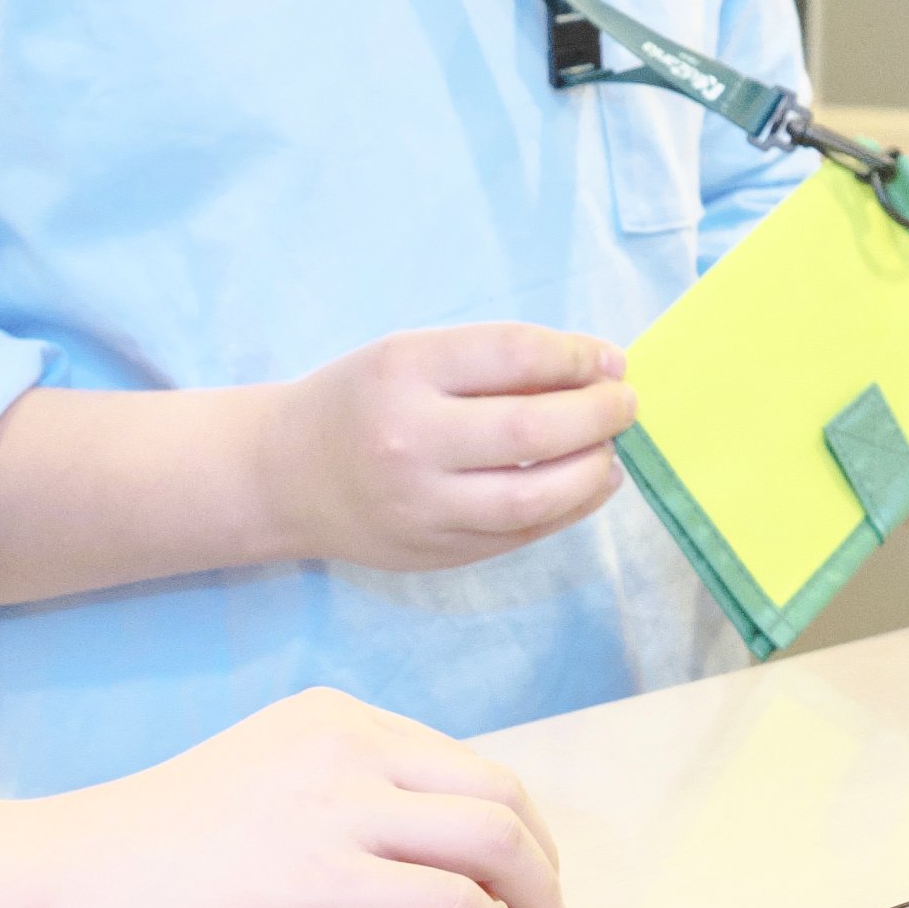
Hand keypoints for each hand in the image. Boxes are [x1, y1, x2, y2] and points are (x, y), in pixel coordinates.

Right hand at [29, 687, 567, 907]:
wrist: (67, 882)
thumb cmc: (150, 852)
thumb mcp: (262, 784)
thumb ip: (339, 797)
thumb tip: (424, 854)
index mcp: (335, 720)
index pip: (462, 763)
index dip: (512, 821)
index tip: (525, 867)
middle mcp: (348, 749)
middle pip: (498, 793)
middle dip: (542, 856)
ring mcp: (337, 813)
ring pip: (493, 840)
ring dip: (536, 895)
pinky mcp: (324, 885)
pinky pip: (453, 906)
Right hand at [263, 323, 635, 572]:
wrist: (283, 475)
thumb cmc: (360, 400)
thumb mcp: (411, 355)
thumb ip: (494, 360)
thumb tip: (596, 368)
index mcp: (403, 372)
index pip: (515, 357)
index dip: (577, 358)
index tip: (609, 360)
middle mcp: (410, 441)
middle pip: (531, 431)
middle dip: (598, 415)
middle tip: (625, 404)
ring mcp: (422, 506)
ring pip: (534, 496)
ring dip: (592, 469)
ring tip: (611, 448)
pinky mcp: (435, 552)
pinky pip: (520, 534)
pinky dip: (569, 508)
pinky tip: (589, 483)